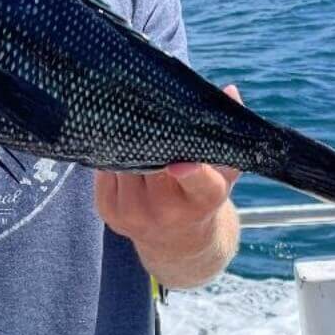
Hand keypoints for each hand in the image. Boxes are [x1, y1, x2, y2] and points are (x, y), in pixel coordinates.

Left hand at [94, 85, 242, 260]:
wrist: (178, 244)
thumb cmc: (202, 197)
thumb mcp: (224, 170)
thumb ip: (225, 132)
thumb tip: (229, 90)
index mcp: (202, 200)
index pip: (198, 182)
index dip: (190, 171)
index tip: (181, 160)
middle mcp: (167, 212)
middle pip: (152, 164)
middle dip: (150, 138)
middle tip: (147, 107)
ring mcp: (134, 214)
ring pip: (125, 163)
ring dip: (126, 143)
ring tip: (129, 119)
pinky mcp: (108, 212)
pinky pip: (105, 171)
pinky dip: (111, 155)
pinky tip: (116, 141)